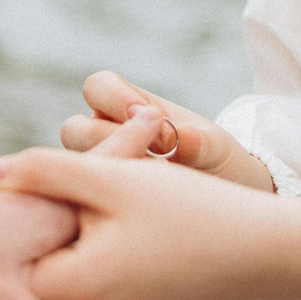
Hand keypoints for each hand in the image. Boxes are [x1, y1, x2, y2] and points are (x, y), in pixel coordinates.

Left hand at [0, 145, 300, 299]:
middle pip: (31, 247)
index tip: (9, 177)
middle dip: (36, 206)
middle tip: (68, 178)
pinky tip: (123, 200)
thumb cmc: (192, 213)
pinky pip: (88, 258)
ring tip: (103, 189)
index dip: (3, 200)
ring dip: (69, 212)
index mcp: (66, 291)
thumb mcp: (110, 180)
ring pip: (61, 248)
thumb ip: (42, 173)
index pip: (3, 242)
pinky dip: (95, 226)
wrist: (269, 254)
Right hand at [60, 70, 275, 191]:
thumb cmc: (217, 165)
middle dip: (106, 140)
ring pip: (74, 167)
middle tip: (145, 158)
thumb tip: (181, 138)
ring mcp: (98, 170)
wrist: (225, 203)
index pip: (97, 86)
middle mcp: (103, 135)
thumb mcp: (215, 150)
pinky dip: (106, 204)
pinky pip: (82, 204)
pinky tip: (139, 213)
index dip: (112, 98)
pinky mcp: (95, 206)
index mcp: (127, 107)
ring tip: (146, 188)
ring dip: (105, 174)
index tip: (142, 115)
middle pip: (74, 128)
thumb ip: (197, 141)